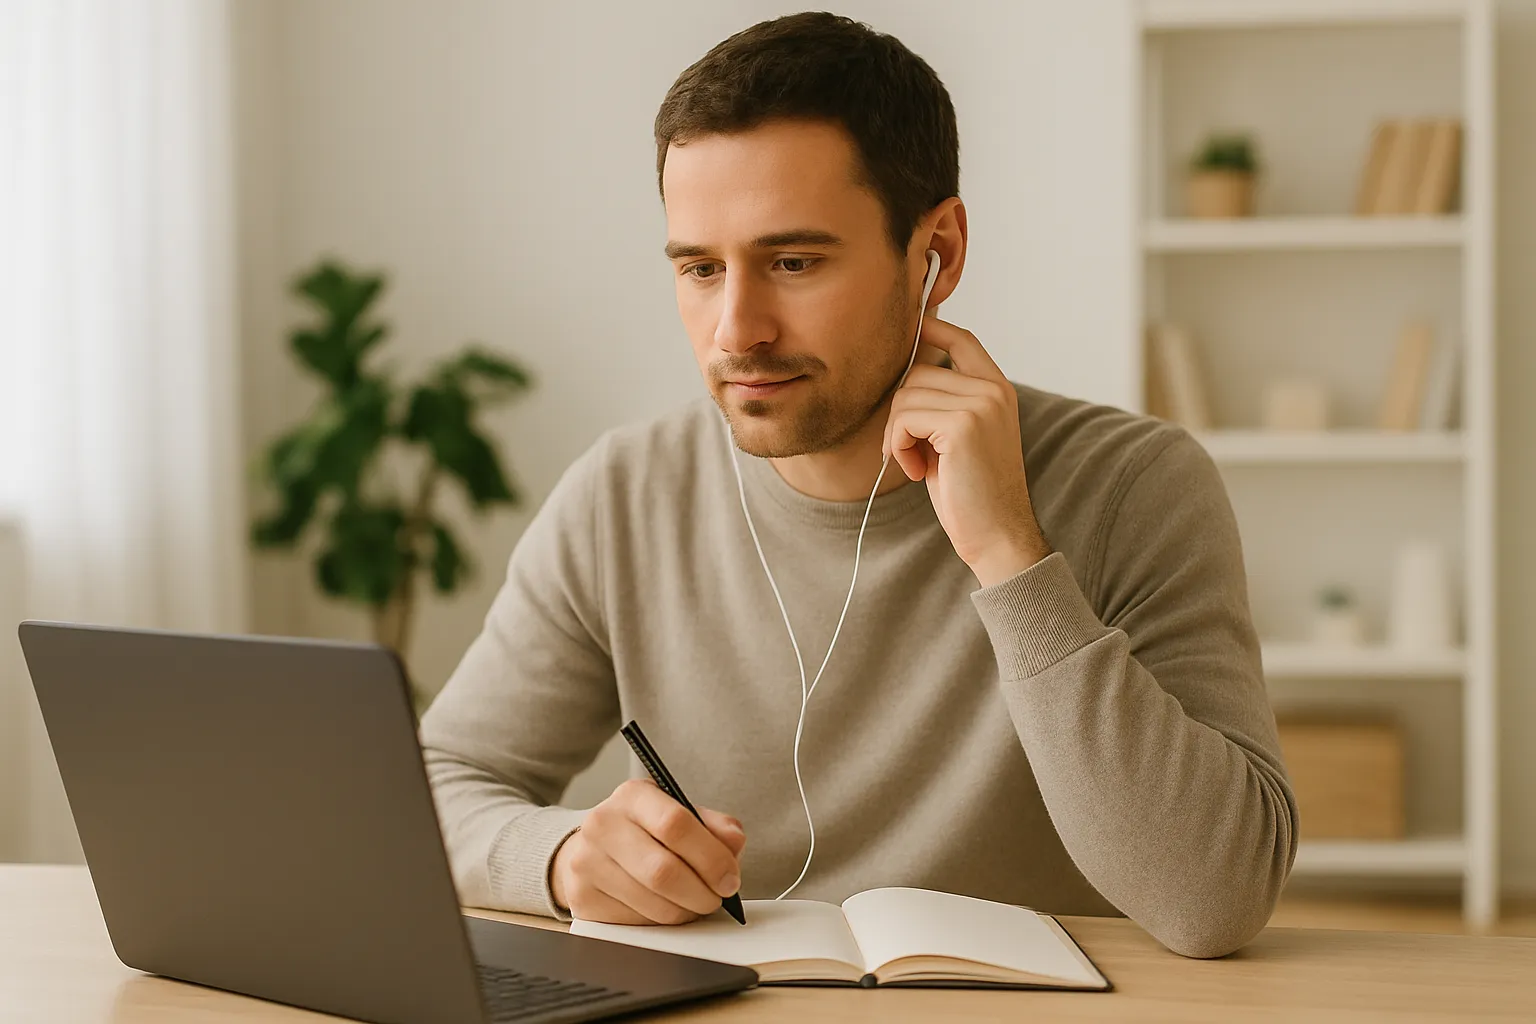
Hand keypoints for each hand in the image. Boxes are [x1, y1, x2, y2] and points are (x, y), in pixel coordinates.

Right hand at [550, 778, 745, 924]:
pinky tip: (665, 908)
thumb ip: (713, 826)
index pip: (676, 824)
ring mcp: (587, 862)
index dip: (711, 857)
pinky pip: (635, 922)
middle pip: (663, 871)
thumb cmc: (645, 831)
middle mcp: (603, 824)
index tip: (730, 878)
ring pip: (652, 903)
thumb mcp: (679, 813)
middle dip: (701, 893)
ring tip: (693, 903)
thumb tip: (734, 842)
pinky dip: (660, 922)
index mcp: (633, 796)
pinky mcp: (582, 897)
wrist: (590, 847)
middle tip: (716, 898)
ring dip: (685, 911)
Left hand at [883, 318, 1050, 586]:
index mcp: (997, 389)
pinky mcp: (962, 425)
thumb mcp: (958, 438)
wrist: (997, 536)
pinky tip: (916, 470)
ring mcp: (980, 404)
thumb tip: (905, 374)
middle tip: (907, 451)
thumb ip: (943, 403)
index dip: (932, 327)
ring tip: (916, 463)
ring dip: (897, 434)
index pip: (962, 339)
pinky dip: (898, 446)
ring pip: (906, 395)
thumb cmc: (972, 493)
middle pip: (918, 371)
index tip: (911, 322)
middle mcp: (993, 390)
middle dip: (900, 412)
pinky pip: (903, 418)